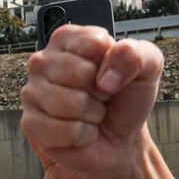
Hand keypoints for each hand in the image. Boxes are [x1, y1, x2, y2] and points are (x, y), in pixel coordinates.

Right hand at [20, 25, 162, 178]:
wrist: (120, 138)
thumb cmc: (126, 99)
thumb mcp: (147, 68)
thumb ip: (136, 55)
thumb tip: (105, 77)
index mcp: (67, 39)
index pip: (93, 42)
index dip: (111, 63)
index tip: (111, 73)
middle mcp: (43, 61)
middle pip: (80, 73)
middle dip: (101, 92)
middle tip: (101, 97)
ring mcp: (32, 92)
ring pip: (72, 103)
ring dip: (92, 115)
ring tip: (91, 114)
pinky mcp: (31, 123)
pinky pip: (65, 130)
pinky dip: (82, 136)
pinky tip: (80, 133)